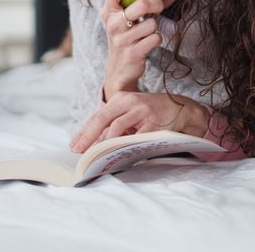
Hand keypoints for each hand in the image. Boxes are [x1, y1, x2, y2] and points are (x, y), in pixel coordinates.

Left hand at [70, 91, 209, 152]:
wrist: (180, 108)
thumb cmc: (150, 113)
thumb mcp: (130, 113)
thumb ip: (114, 124)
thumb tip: (93, 144)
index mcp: (120, 98)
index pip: (97, 116)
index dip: (84, 131)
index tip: (74, 145)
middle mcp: (130, 101)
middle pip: (103, 119)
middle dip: (88, 137)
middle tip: (79, 151)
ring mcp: (142, 110)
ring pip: (117, 128)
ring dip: (105, 144)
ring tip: (96, 156)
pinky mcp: (154, 122)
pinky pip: (136, 137)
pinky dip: (126, 147)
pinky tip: (119, 156)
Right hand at [101, 0, 164, 98]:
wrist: (119, 70)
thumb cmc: (122, 36)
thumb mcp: (114, 16)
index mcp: (108, 13)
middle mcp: (112, 25)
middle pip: (140, 5)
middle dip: (155, 4)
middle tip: (159, 5)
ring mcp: (122, 40)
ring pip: (151, 24)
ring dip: (154, 27)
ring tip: (147, 32)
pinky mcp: (133, 53)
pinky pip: (155, 38)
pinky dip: (156, 40)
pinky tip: (149, 43)